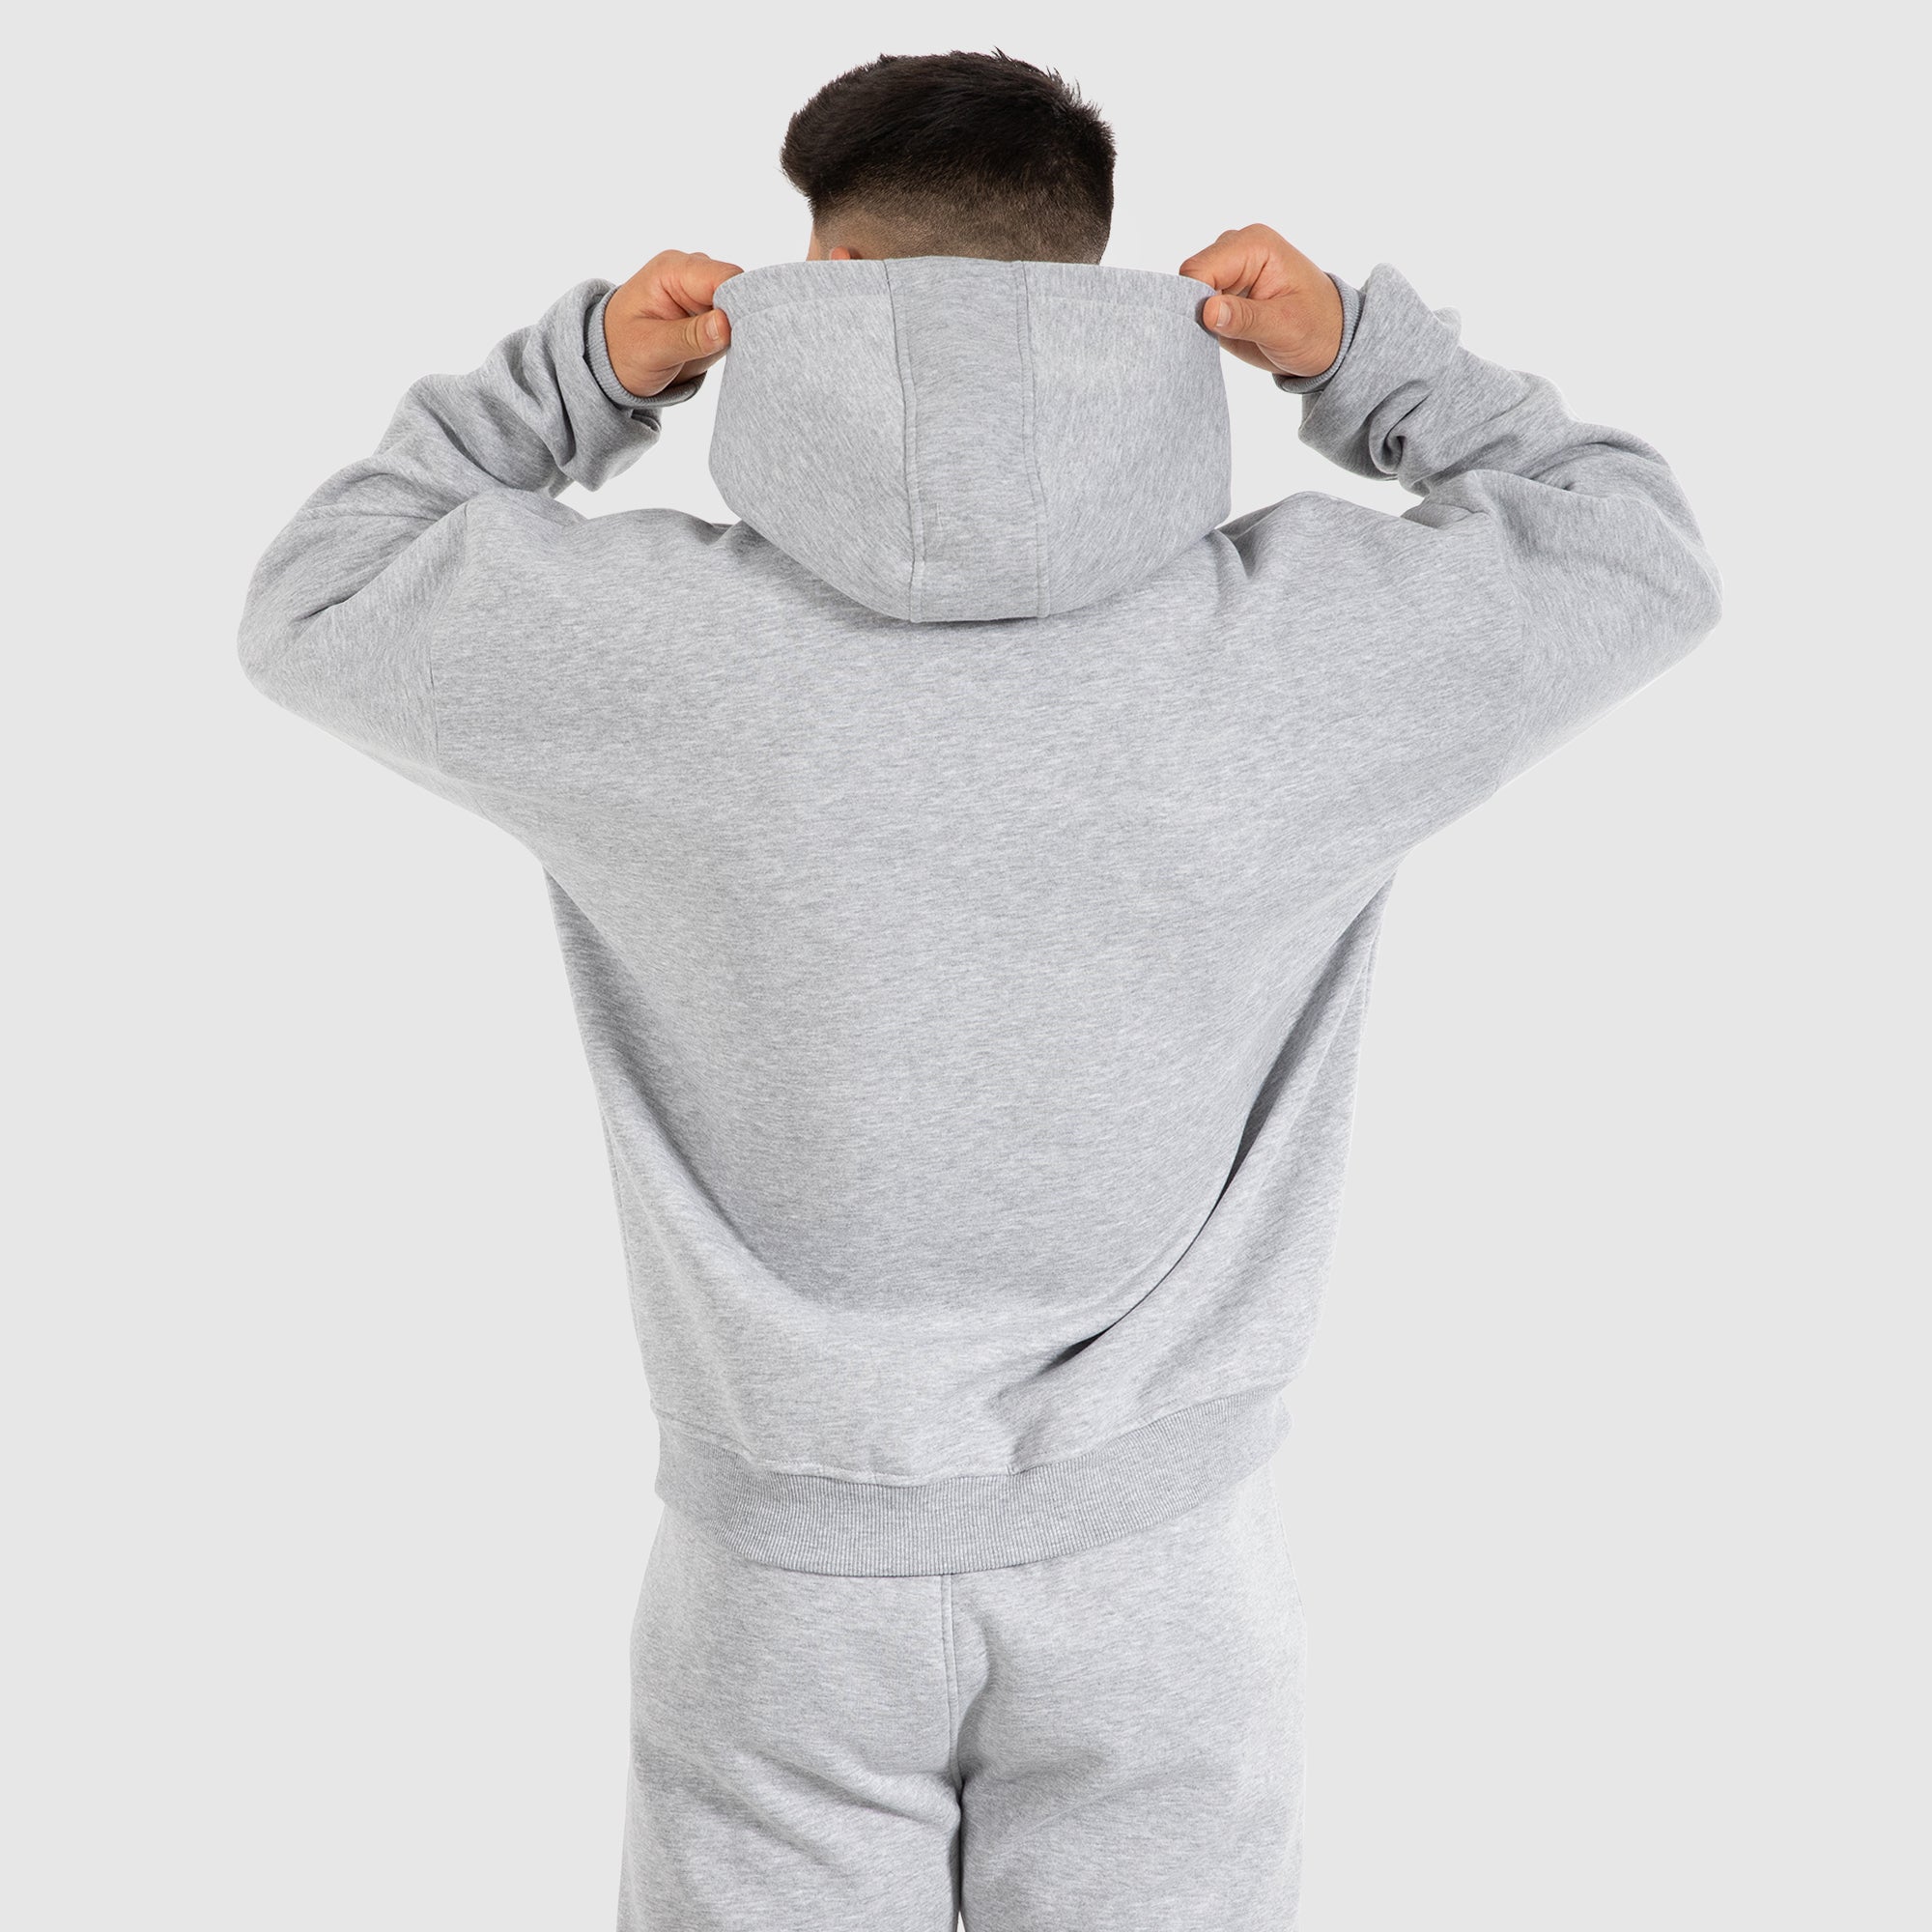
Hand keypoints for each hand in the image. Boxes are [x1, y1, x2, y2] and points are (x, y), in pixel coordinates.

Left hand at [602, 250, 742, 398]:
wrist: (609, 362)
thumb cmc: (621, 350)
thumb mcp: (650, 348)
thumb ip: (689, 337)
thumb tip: (726, 324)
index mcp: (673, 271)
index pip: (724, 276)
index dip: (741, 301)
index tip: (742, 332)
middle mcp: (692, 276)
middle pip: (738, 288)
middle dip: (742, 318)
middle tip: (735, 348)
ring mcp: (703, 296)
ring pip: (742, 307)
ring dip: (740, 331)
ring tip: (723, 353)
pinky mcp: (712, 316)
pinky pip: (737, 323)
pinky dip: (738, 339)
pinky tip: (727, 354)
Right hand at [1178, 225, 1343, 379]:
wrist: (1330, 340)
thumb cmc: (1317, 327)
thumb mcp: (1284, 327)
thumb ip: (1244, 318)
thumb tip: (1207, 311)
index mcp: (1253, 246)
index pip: (1200, 268)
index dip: (1195, 299)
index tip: (1207, 327)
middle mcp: (1237, 251)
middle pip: (1191, 278)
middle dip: (1197, 309)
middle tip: (1221, 334)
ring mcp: (1229, 271)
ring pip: (1190, 293)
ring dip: (1199, 318)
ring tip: (1228, 335)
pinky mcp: (1224, 292)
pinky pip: (1197, 305)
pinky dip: (1202, 324)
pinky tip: (1223, 335)